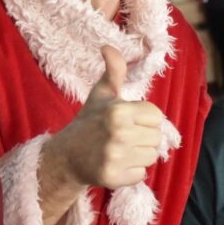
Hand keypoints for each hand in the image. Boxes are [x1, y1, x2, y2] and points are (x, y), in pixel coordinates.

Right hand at [42, 46, 164, 190]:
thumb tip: (108, 46)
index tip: (127, 120)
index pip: (157, 116)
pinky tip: (116, 164)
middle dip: (142, 137)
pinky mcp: (113, 178)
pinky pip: (141, 174)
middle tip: (122, 137)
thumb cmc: (89, 122)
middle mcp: (118, 133)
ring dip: (138, 155)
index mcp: (119, 110)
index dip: (144, 118)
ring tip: (120, 150)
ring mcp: (115, 157)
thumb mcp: (102, 94)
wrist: (66, 156)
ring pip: (151, 157)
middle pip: (156, 138)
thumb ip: (113, 70)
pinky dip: (131, 172)